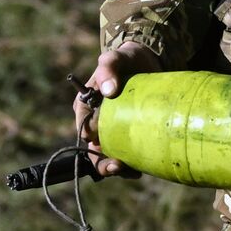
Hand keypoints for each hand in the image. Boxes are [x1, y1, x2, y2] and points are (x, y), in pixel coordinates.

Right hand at [72, 40, 162, 177]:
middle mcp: (96, 123)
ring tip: (134, 172)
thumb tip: (109, 90)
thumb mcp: (114, 58)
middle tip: (119, 167)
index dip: (92, 142)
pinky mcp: (130, 133)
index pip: (83, 130)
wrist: (146, 61)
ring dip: (119, 167)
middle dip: (103, 163)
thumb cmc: (125, 59)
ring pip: (111, 155)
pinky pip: (128, 152)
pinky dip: (134, 161)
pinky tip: (144, 166)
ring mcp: (114, 130)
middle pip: (94, 150)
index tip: (102, 147)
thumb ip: (108, 68)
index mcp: (85, 108)